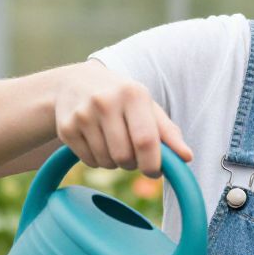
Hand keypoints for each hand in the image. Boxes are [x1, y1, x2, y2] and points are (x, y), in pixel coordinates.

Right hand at [54, 60, 192, 175]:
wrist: (74, 83)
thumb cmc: (122, 99)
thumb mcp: (147, 107)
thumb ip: (168, 132)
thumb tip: (187, 157)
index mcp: (133, 94)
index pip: (145, 141)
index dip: (152, 164)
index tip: (154, 171)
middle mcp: (105, 101)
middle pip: (125, 156)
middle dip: (133, 164)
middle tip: (133, 153)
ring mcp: (82, 114)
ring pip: (107, 162)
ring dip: (115, 163)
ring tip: (114, 144)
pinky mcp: (66, 128)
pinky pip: (89, 161)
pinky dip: (97, 160)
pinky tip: (97, 142)